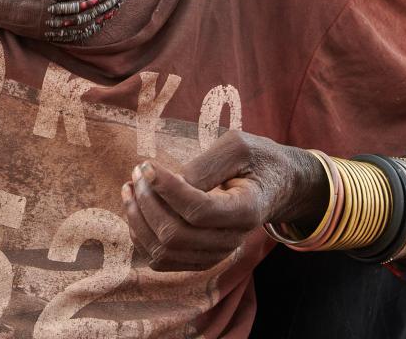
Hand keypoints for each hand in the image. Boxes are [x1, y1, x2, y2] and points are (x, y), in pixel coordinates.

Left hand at [120, 129, 327, 271]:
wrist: (275, 185)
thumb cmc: (256, 159)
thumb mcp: (238, 146)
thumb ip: (207, 164)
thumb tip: (172, 182)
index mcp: (246, 209)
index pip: (199, 210)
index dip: (167, 189)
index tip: (147, 165)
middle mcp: (231, 240)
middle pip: (176, 235)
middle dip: (147, 202)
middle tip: (137, 172)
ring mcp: (216, 253)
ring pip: (165, 252)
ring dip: (138, 220)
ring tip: (130, 187)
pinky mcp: (201, 257)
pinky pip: (162, 260)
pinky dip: (141, 236)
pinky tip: (136, 208)